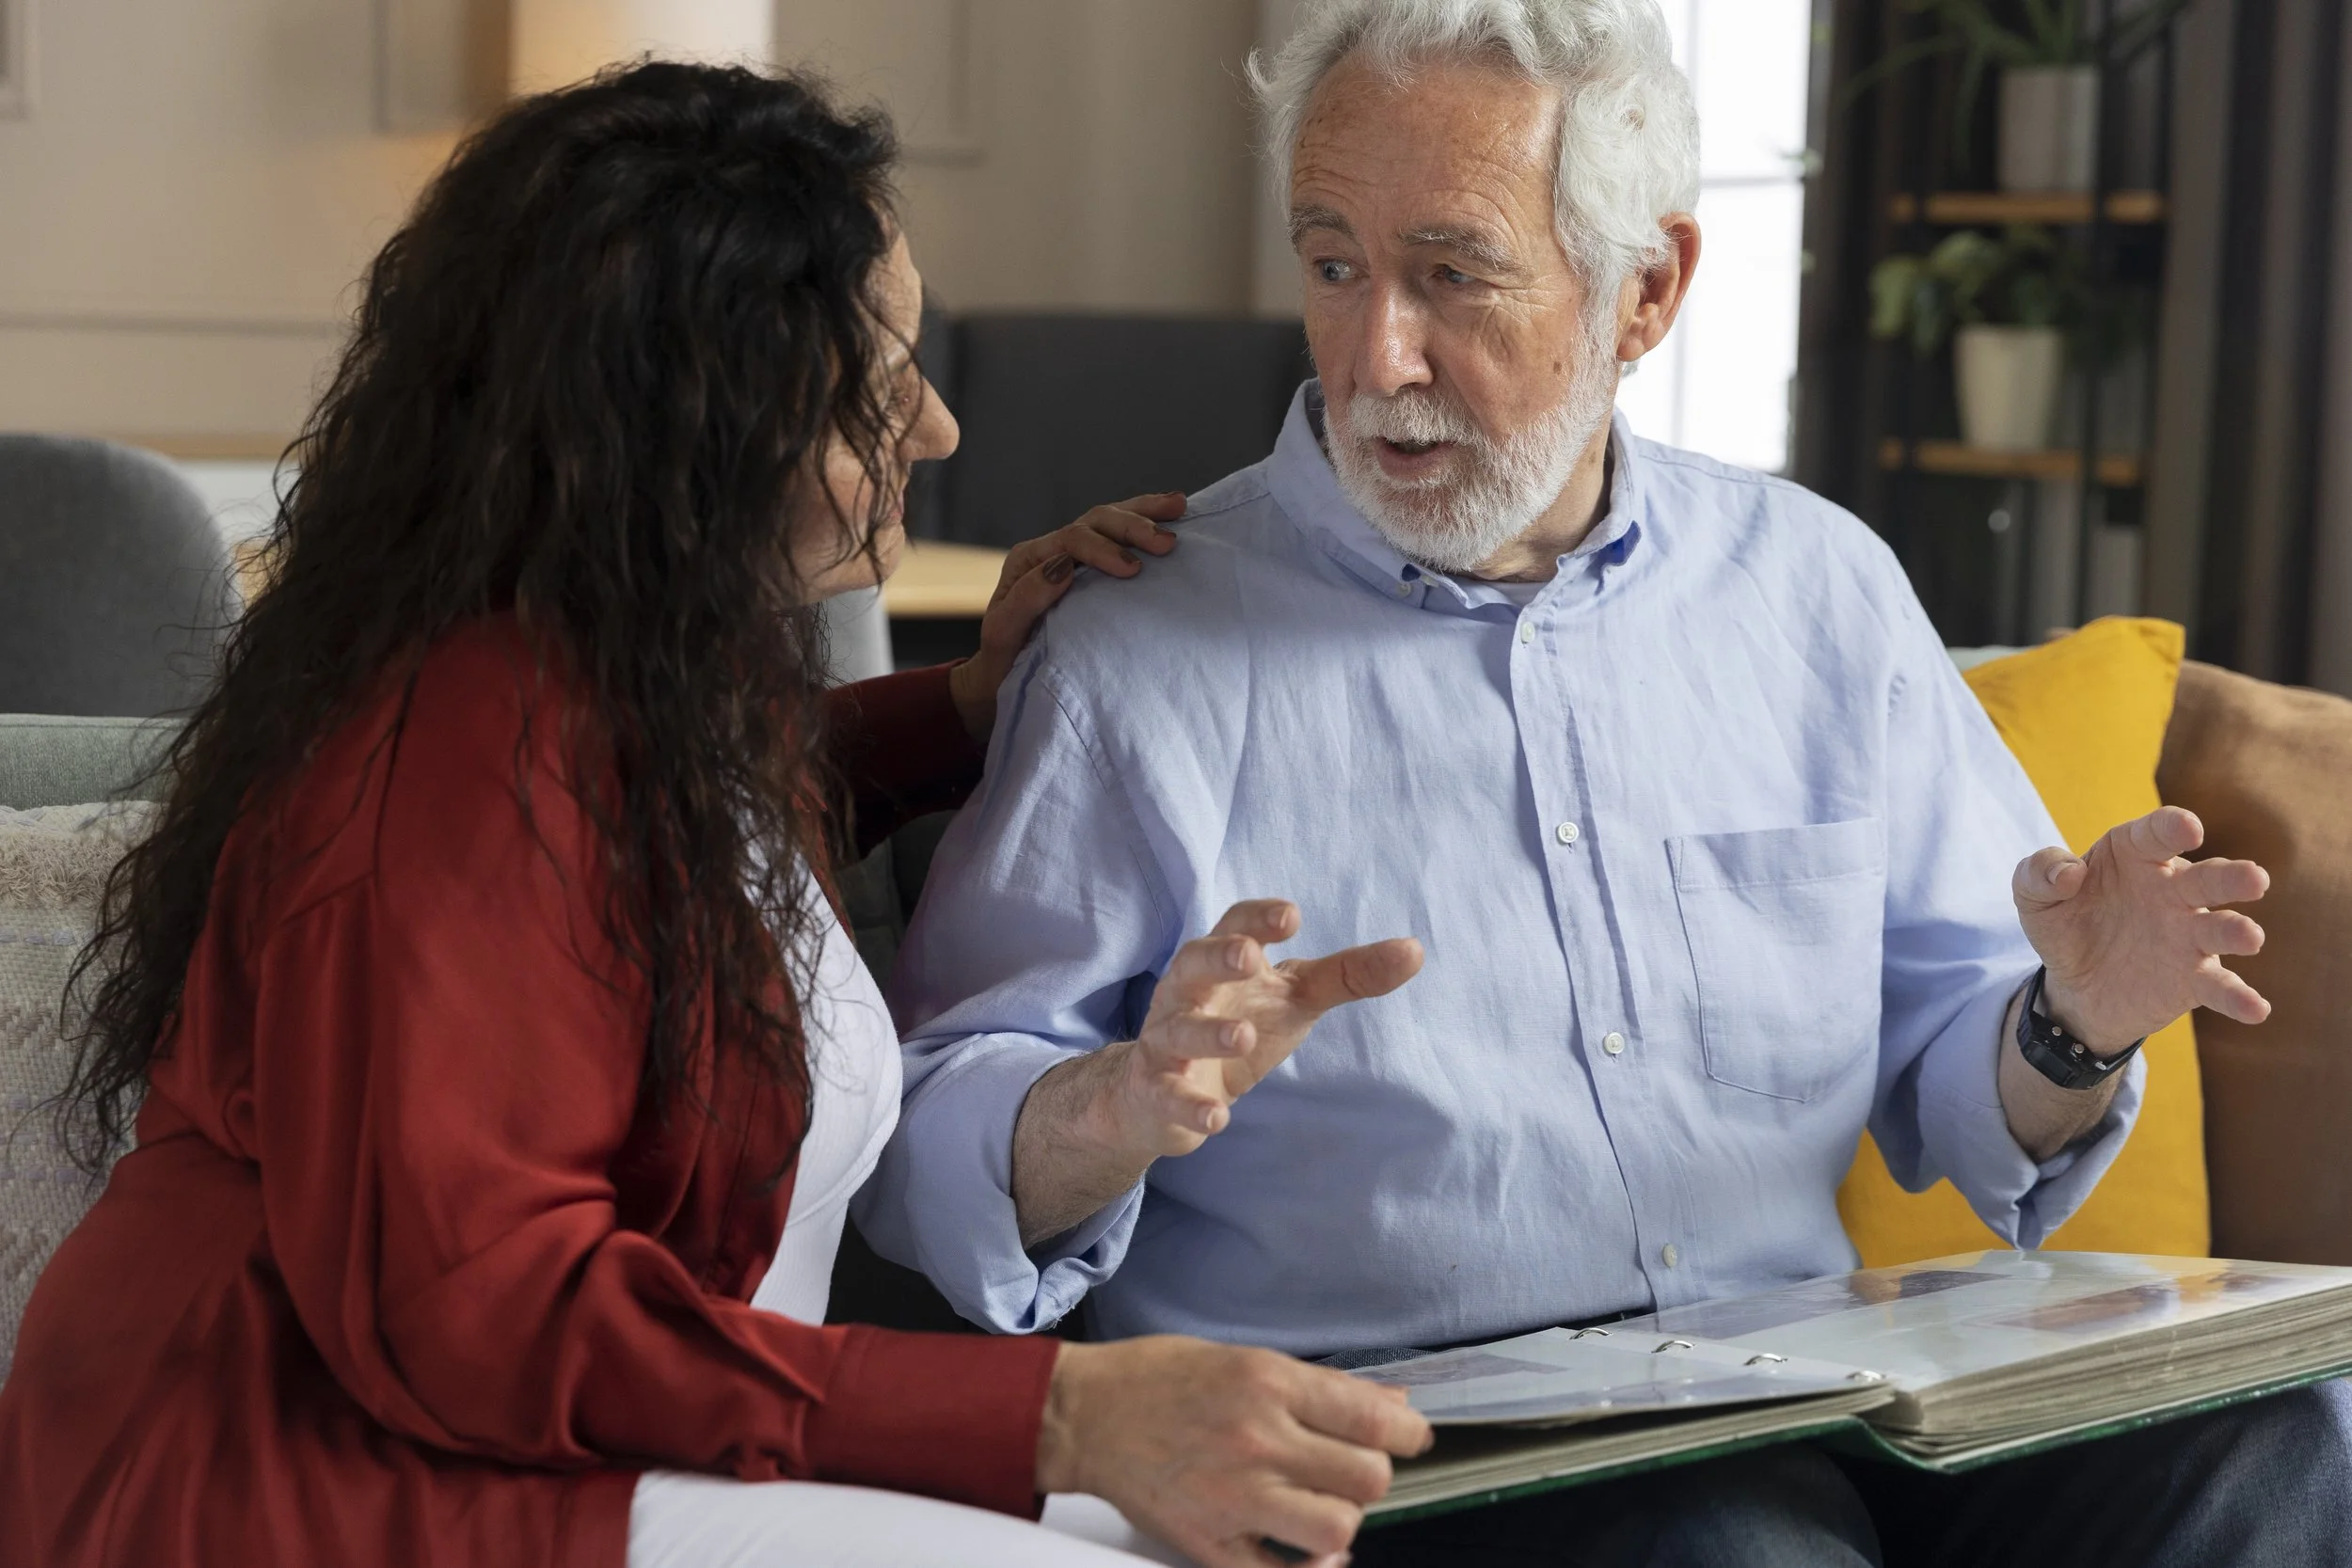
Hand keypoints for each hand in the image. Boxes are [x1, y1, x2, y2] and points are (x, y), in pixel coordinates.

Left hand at [945, 492, 1184, 738]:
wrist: (1007, 674)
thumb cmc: (1006, 658)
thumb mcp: (1004, 633)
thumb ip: (1026, 599)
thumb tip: (1064, 567)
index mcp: (1029, 560)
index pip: (1071, 540)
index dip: (1104, 549)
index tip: (1132, 569)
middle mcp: (1051, 550)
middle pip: (1095, 521)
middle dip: (1132, 526)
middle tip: (1166, 543)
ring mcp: (1073, 555)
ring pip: (1109, 519)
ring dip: (1144, 512)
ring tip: (1179, 505)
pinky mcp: (1092, 567)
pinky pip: (1118, 536)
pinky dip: (1145, 520)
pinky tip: (1173, 514)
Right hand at [1010, 900, 1422, 1246]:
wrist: (1161, 1094)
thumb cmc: (1238, 1024)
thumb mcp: (1294, 997)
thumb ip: (1348, 974)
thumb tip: (1415, 950)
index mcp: (1219, 961)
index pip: (1233, 925)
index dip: (1258, 919)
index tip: (1292, 916)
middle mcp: (1185, 993)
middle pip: (1191, 963)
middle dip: (1217, 958)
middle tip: (1250, 959)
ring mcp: (1166, 1042)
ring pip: (1177, 1031)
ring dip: (1207, 1034)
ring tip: (1242, 1039)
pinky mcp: (1155, 1092)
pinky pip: (1166, 1096)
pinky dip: (1190, 1107)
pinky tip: (1218, 1120)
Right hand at [1037, 1337, 1432, 1567]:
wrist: (1086, 1415)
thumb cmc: (1160, 1379)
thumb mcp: (1246, 1358)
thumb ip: (1321, 1387)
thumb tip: (1391, 1407)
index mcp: (1269, 1384)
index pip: (1373, 1420)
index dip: (1410, 1434)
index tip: (1411, 1439)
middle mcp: (1258, 1440)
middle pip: (1367, 1478)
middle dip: (1371, 1476)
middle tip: (1349, 1470)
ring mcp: (1234, 1497)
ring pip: (1336, 1528)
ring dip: (1341, 1520)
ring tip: (1322, 1507)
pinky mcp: (1209, 1542)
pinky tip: (1306, 1554)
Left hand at [2014, 806, 2270, 1050]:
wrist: (2075, 987)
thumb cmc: (2064, 925)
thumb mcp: (2034, 897)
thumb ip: (2039, 873)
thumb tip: (2067, 872)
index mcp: (2136, 856)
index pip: (2158, 834)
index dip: (2173, 828)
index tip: (2186, 829)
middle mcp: (2173, 890)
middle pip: (2207, 878)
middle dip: (2231, 877)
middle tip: (2254, 879)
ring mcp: (2189, 934)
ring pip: (2220, 928)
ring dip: (2237, 931)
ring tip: (2249, 937)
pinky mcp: (2195, 978)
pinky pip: (2220, 987)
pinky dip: (2239, 997)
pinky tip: (2255, 1009)